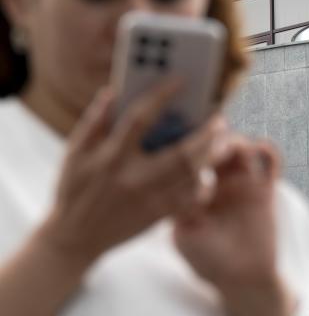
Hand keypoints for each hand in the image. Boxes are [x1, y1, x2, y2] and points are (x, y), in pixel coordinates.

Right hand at [36, 83, 226, 269]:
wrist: (74, 238)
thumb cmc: (74, 189)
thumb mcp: (74, 153)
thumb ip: (94, 120)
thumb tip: (113, 90)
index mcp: (111, 157)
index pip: (140, 119)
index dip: (161, 96)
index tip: (180, 80)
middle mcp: (133, 177)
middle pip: (181, 152)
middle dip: (206, 133)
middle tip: (220, 117)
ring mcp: (148, 198)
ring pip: (191, 175)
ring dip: (212, 155)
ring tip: (223, 139)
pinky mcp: (158, 215)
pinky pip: (189, 198)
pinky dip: (204, 183)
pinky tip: (210, 169)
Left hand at [173, 138, 293, 315]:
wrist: (240, 276)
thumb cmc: (207, 259)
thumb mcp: (183, 234)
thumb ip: (181, 208)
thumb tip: (180, 182)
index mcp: (194, 189)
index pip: (190, 159)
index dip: (189, 150)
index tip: (188, 149)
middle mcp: (217, 181)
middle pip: (215, 146)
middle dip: (212, 140)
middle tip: (212, 146)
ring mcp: (242, 183)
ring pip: (240, 147)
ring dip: (237, 141)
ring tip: (233, 149)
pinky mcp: (265, 188)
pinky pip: (270, 161)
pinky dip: (268, 149)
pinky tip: (260, 148)